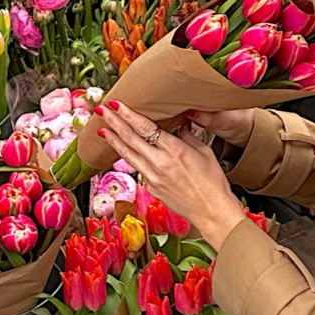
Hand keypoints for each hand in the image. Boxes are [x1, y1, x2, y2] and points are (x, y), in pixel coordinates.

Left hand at [97, 102, 248, 249]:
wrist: (211, 211)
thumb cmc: (213, 183)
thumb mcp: (204, 152)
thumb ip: (189, 136)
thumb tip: (182, 125)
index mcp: (174, 150)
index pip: (144, 127)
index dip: (128, 114)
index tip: (116, 104)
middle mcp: (159, 162)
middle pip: (130, 138)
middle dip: (114, 121)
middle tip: (101, 109)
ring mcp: (152, 177)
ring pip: (127, 154)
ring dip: (113, 139)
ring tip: (102, 128)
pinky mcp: (151, 187)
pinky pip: (136, 167)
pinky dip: (126, 156)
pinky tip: (121, 149)